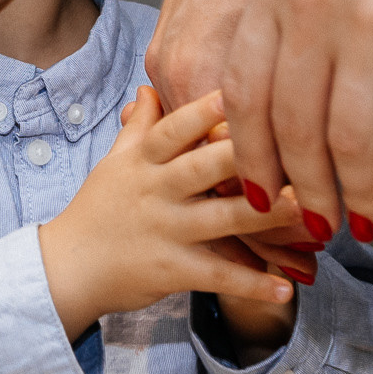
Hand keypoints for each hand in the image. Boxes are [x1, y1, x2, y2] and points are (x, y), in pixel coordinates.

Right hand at [39, 88, 298, 342]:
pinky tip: (286, 287)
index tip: (236, 89)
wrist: (66, 268)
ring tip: (305, 210)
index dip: (202, 111)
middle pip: (202, 168)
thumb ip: (139, 127)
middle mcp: (154, 192)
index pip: (173, 130)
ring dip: (265, 216)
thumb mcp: (114, 163)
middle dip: (244, 155)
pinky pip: (217, 276)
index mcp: (141, 162)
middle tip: (290, 142)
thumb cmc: (96, 211)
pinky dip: (252, 284)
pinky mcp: (171, 271)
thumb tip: (151, 86)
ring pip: (221, 219)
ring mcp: (164, 232)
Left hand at [232, 0, 372, 244]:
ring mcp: (370, 24)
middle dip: (298, 189)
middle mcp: (310, 6)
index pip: (243, 90)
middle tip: (312, 226)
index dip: (249, 151)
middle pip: (288, 126)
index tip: (258, 189)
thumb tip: (297, 66)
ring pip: (346, 140)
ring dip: (354, 195)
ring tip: (365, 226)